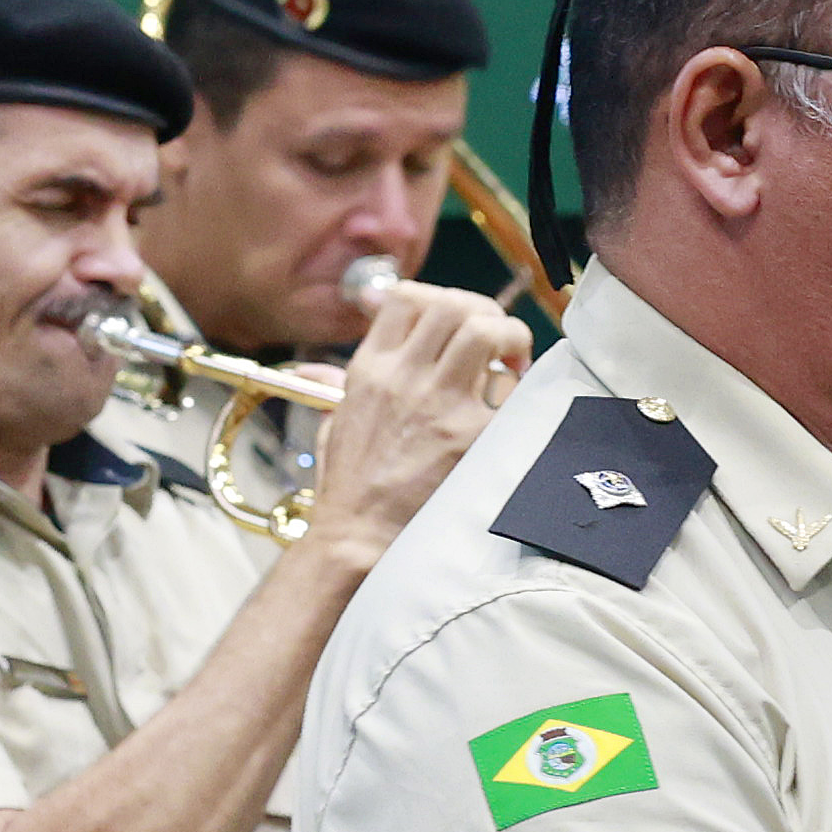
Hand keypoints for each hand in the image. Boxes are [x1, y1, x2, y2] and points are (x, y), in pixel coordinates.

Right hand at [300, 283, 526, 555]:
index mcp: (369, 369)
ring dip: (508, 336)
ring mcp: (439, 403)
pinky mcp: (471, 434)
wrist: (361, 536)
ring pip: (484, 331)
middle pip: (452, 305)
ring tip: (512, 358)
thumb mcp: (333, 422)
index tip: (450, 317)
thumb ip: (336, 386)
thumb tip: (316, 369)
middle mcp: (403, 377)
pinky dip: (516, 387)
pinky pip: (507, 387)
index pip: (405, 297)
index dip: (435, 296)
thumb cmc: (349, 487)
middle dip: (482, 311)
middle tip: (494, 335)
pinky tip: (511, 404)